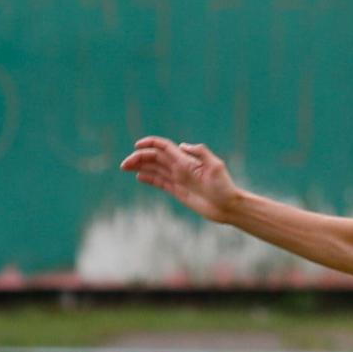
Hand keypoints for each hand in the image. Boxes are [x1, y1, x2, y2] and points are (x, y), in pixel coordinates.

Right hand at [120, 137, 237, 222]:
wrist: (228, 207)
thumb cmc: (224, 186)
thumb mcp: (216, 166)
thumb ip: (200, 153)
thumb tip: (182, 145)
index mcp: (186, 160)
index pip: (163, 147)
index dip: (149, 144)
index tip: (136, 146)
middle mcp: (180, 168)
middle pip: (154, 158)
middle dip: (139, 158)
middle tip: (124, 164)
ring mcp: (178, 179)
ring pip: (154, 169)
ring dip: (139, 167)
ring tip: (125, 168)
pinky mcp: (178, 191)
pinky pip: (160, 182)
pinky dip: (149, 179)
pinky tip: (138, 177)